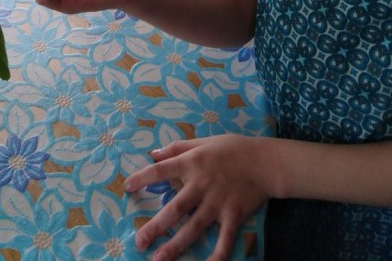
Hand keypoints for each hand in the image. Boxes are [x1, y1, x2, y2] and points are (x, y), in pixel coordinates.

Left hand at [124, 135, 270, 260]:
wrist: (264, 161)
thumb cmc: (231, 148)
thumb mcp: (202, 141)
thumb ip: (177, 147)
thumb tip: (153, 153)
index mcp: (192, 163)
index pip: (162, 170)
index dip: (143, 178)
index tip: (127, 187)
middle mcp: (202, 184)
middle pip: (175, 208)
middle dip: (156, 226)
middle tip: (138, 241)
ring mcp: (217, 202)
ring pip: (193, 227)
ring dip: (176, 245)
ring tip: (158, 259)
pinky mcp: (233, 215)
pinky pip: (223, 239)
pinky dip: (217, 256)